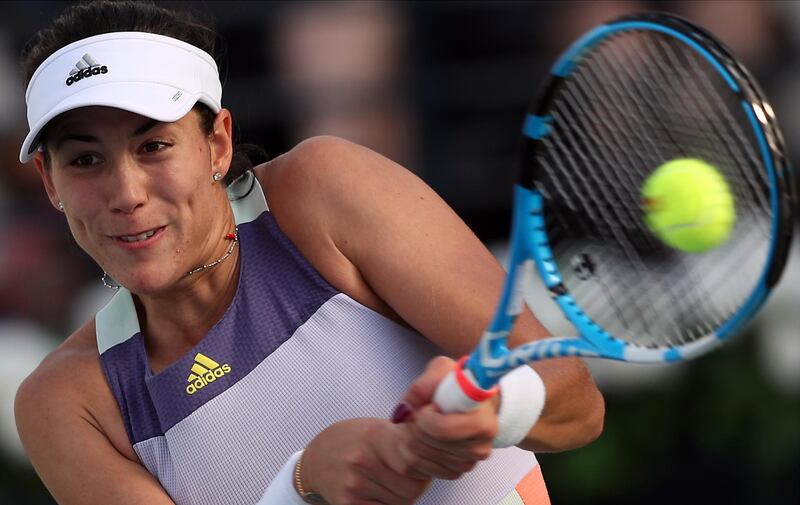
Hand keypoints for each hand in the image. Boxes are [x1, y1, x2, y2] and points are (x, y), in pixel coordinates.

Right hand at [301, 418, 430, 504]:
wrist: (314, 461)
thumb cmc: (350, 441)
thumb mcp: (376, 428)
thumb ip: (404, 436)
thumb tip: (439, 441)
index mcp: (374, 435)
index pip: (416, 457)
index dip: (428, 464)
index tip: (428, 463)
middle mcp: (363, 460)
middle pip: (414, 485)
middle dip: (419, 482)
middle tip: (412, 474)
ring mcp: (355, 484)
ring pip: (403, 501)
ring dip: (406, 495)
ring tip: (393, 481)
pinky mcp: (348, 504)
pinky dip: (391, 504)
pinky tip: (383, 492)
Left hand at [391, 356, 498, 479]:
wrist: (469, 403)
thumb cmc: (457, 385)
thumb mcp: (442, 371)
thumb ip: (422, 386)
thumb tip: (403, 411)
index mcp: (483, 422)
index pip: (442, 429)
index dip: (425, 417)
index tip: (427, 406)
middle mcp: (480, 447)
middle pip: (427, 443)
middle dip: (415, 425)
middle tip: (420, 412)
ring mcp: (468, 463)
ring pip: (420, 456)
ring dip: (411, 436)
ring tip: (421, 422)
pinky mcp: (455, 472)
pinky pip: (421, 468)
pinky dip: (414, 451)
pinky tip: (422, 436)